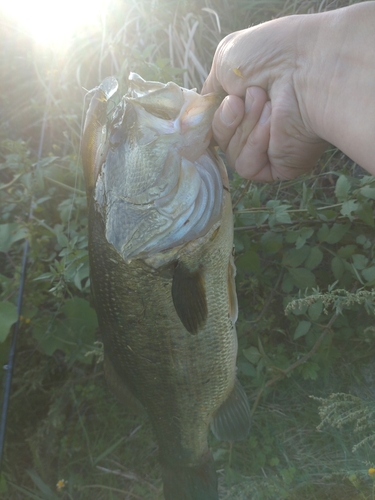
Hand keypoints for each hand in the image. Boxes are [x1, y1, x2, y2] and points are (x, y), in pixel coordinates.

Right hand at [202, 17, 328, 180]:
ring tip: (266, 102)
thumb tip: (200, 116)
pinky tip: (270, 123)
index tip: (209, 107)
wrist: (307, 67)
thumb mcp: (224, 62)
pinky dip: (254, 144)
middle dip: (227, 118)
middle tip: (251, 95)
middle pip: (218, 141)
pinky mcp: (278, 167)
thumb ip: (209, 92)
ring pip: (230, 154)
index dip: (207, 120)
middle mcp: (256, 127)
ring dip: (243, 127)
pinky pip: (246, 166)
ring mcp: (267, 149)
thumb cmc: (270, 56)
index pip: (214, 125)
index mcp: (245, 104)